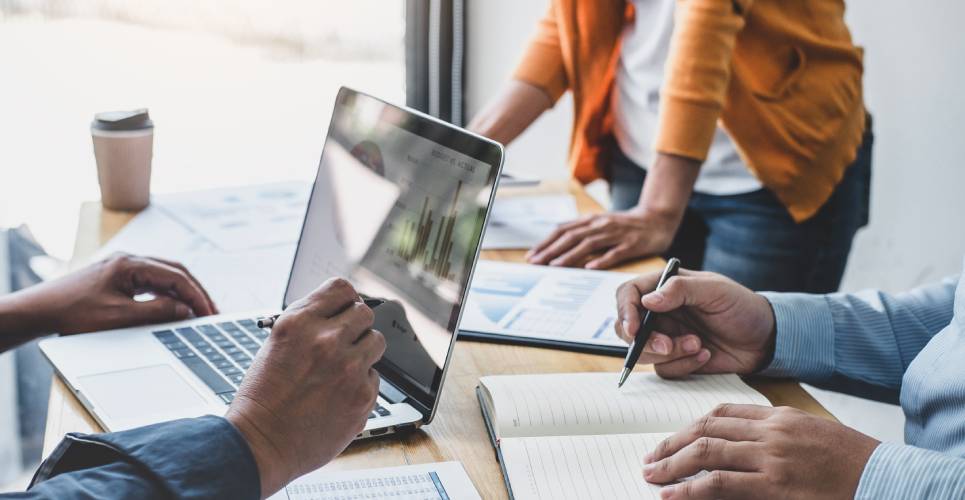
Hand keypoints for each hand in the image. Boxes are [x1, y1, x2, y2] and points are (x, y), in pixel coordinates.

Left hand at [5, 253, 215, 336]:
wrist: (38, 311)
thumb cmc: (73, 313)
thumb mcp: (119, 317)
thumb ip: (156, 312)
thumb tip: (185, 310)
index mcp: (131, 264)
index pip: (177, 276)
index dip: (197, 296)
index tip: (210, 314)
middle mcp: (129, 261)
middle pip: (174, 272)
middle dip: (195, 292)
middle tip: (212, 313)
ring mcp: (123, 268)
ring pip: (164, 277)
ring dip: (182, 293)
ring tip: (197, 312)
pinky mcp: (117, 279)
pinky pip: (151, 283)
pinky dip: (166, 295)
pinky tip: (172, 308)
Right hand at [225, 278, 385, 498]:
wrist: (260, 445)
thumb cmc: (263, 399)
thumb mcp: (276, 345)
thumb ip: (309, 325)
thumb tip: (337, 313)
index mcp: (299, 322)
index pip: (341, 288)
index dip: (345, 300)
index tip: (344, 310)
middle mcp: (326, 339)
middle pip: (365, 312)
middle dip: (356, 326)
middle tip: (344, 343)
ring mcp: (348, 367)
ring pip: (376, 341)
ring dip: (363, 352)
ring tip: (343, 370)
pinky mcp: (363, 395)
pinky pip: (375, 376)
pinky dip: (361, 384)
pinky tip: (339, 396)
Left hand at [525, 210, 677, 268]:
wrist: (657, 219)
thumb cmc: (625, 226)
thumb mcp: (601, 224)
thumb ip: (582, 232)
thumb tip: (557, 245)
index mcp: (591, 221)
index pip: (563, 230)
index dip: (546, 242)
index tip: (532, 254)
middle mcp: (601, 225)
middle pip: (572, 237)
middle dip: (552, 250)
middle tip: (536, 262)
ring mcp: (617, 234)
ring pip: (589, 244)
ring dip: (570, 255)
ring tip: (555, 266)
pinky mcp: (632, 244)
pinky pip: (615, 253)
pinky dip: (602, 260)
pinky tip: (590, 268)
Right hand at [615, 269, 774, 377]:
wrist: (765, 339)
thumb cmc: (742, 307)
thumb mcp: (715, 290)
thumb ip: (680, 290)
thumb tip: (647, 301)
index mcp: (664, 288)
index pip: (628, 295)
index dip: (625, 312)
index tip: (635, 330)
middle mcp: (660, 312)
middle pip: (627, 328)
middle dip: (644, 341)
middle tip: (667, 346)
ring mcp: (666, 336)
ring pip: (643, 353)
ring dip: (669, 353)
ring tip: (698, 346)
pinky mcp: (676, 359)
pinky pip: (664, 369)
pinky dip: (684, 365)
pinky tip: (705, 355)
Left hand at [643, 404, 879, 498]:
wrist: (885, 479)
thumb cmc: (852, 461)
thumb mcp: (812, 433)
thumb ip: (774, 434)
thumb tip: (735, 445)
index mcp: (779, 415)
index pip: (722, 412)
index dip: (690, 426)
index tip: (672, 438)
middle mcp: (771, 431)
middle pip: (707, 429)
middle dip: (672, 443)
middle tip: (650, 458)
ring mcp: (771, 457)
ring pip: (707, 453)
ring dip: (672, 465)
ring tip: (652, 476)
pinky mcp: (774, 486)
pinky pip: (719, 484)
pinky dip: (690, 490)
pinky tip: (672, 495)